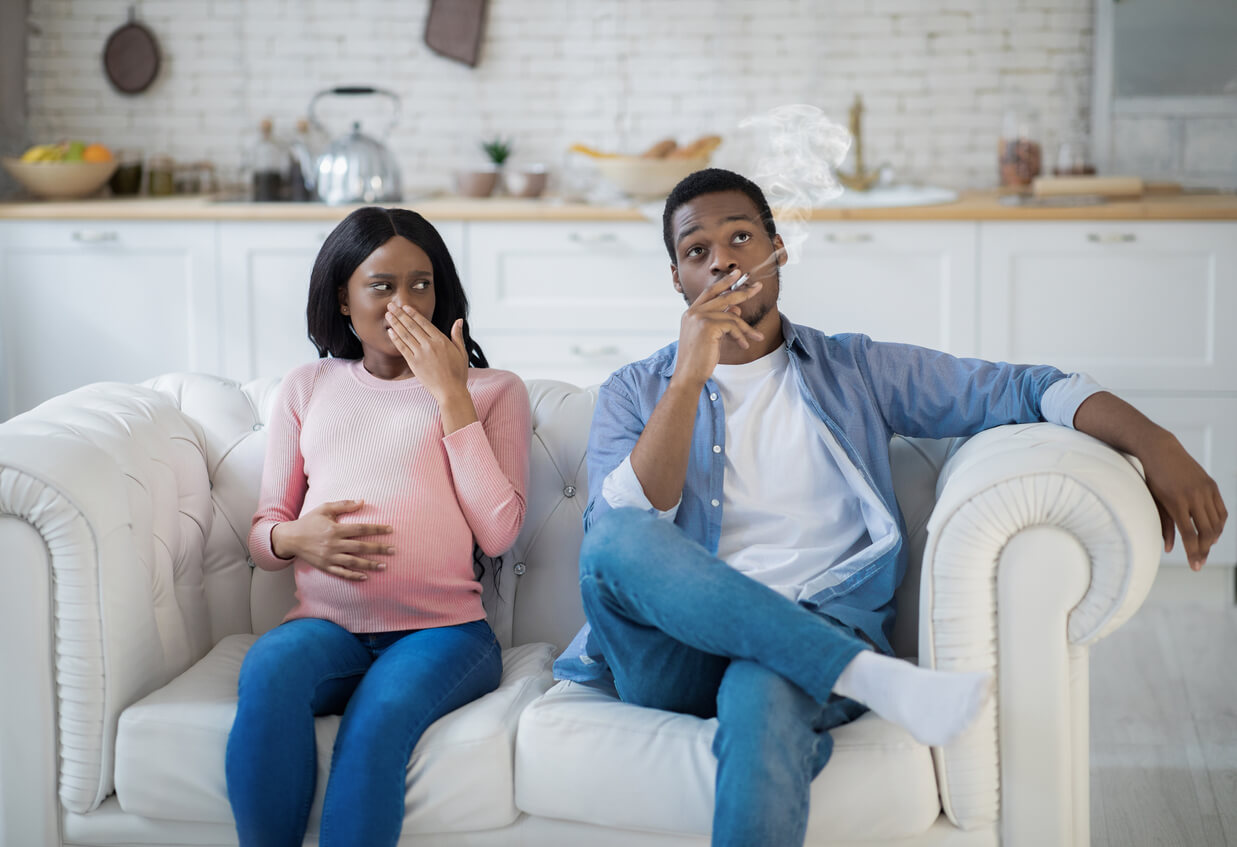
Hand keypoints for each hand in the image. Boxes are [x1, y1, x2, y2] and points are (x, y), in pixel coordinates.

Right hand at [271, 499, 393, 581]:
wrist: (290, 538)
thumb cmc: (309, 521)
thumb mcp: (325, 508)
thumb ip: (344, 505)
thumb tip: (362, 501)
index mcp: (335, 529)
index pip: (360, 529)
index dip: (376, 529)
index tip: (390, 529)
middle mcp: (333, 544)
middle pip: (360, 547)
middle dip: (378, 548)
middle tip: (394, 550)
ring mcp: (329, 557)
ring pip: (353, 562)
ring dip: (370, 564)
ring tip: (384, 566)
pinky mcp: (325, 567)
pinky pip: (342, 573)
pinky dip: (354, 576)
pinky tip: (365, 577)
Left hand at [386, 305, 469, 400]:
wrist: (451, 391)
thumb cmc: (458, 373)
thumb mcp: (461, 352)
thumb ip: (457, 335)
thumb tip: (459, 320)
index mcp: (441, 340)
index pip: (424, 323)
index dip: (413, 313)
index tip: (405, 306)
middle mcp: (429, 345)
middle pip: (412, 326)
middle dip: (400, 314)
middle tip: (391, 305)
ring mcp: (420, 354)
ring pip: (405, 335)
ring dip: (395, 323)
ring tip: (387, 314)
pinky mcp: (414, 364)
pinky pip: (402, 348)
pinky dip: (395, 339)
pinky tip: (390, 331)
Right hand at [672, 270, 764, 387]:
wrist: (688, 375)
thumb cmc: (699, 359)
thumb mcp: (711, 337)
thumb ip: (721, 321)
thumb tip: (736, 308)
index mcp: (690, 313)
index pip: (710, 292)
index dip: (724, 282)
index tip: (737, 274)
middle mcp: (693, 312)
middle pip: (723, 296)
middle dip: (743, 291)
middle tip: (758, 286)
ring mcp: (699, 318)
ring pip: (731, 315)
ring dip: (747, 327)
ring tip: (758, 336)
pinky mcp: (707, 326)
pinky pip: (732, 326)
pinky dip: (741, 336)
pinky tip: (744, 345)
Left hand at [1137, 429, 1227, 569]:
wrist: (1160, 450)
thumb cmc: (1152, 478)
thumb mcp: (1154, 501)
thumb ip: (1163, 525)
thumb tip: (1167, 549)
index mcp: (1176, 502)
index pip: (1190, 536)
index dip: (1194, 554)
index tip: (1195, 567)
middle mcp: (1194, 496)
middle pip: (1206, 532)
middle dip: (1204, 551)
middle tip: (1200, 562)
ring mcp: (1205, 490)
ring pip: (1217, 523)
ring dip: (1213, 539)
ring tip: (1206, 549)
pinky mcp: (1211, 485)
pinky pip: (1221, 510)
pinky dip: (1220, 524)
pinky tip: (1213, 533)